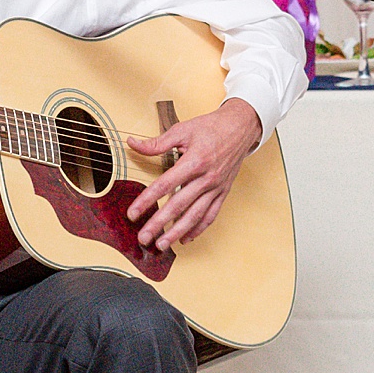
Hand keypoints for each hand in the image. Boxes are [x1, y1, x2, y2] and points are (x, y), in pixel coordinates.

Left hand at [125, 98, 261, 251]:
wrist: (240, 127)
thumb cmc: (211, 127)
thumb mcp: (183, 130)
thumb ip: (157, 142)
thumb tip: (133, 144)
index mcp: (194, 161)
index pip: (165, 184)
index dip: (147, 200)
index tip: (133, 213)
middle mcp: (206, 178)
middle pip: (178, 205)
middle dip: (159, 224)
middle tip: (144, 237)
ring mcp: (216, 187)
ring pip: (194, 215)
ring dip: (177, 232)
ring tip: (162, 245)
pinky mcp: (223, 192)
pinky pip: (210, 215)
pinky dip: (198, 229)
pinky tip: (186, 238)